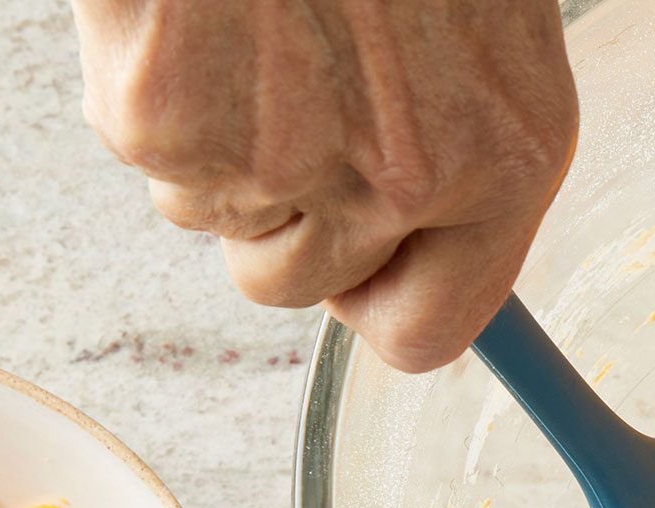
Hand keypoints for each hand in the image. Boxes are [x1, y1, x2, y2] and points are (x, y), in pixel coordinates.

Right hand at [71, 0, 577, 372]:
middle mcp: (405, 182)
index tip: (358, 271)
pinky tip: (197, 19)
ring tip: (247, 37)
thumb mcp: (482, 26)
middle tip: (281, 114)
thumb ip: (460, 141)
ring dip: (219, 156)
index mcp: (503, 160)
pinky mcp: (167, 126)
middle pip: (299, 286)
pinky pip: (151, 160)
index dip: (378, 301)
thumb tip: (420, 236)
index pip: (430, 330)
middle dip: (281, 222)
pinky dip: (157, 97)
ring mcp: (280, 164)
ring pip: (216, 224)